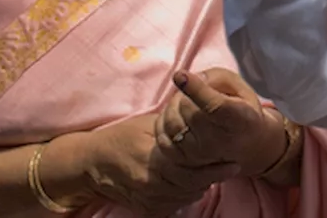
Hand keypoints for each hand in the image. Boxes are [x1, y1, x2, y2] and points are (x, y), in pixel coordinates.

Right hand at [77, 114, 239, 216]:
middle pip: (194, 184)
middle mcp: (152, 183)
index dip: (215, 165)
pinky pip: (176, 205)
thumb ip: (175, 126)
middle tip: (232, 166)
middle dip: (215, 176)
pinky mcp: (147, 210)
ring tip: (215, 172)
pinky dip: (187, 194)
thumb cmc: (122, 137)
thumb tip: (202, 118)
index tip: (234, 160)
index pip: (193, 167)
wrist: (92, 164)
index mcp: (155, 159)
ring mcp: (149, 199)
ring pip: (188, 196)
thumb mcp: (149, 124)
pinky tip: (194, 183)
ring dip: (203, 185)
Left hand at [155, 68, 286, 176]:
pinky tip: (177, 117)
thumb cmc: (241, 111)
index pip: (214, 106)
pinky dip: (163, 122)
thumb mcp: (241, 88)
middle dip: (186, 92)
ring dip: (174, 105)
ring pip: (171, 121)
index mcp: (240, 120)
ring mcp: (199, 154)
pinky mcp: (183, 161)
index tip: (180, 75)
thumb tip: (187, 79)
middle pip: (188, 108)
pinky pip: (161, 137)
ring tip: (187, 104)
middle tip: (196, 91)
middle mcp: (220, 142)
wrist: (246, 147)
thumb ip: (217, 78)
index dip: (196, 90)